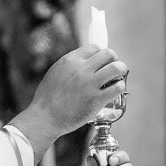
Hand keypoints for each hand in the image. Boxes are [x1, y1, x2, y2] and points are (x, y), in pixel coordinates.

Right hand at [9, 45, 126, 152]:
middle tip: (112, 69)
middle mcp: (81, 69)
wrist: (45, 118)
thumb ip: (71, 65)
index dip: (101, 54)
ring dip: (120, 71)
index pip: (94, 47)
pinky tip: (115, 90)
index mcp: (70, 60)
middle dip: (113, 60)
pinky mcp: (96, 100)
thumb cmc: (48, 98)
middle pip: (108, 54)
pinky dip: (120, 87)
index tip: (102, 62)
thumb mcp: (56, 72)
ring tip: (117, 77)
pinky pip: (117, 87)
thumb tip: (87, 60)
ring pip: (116, 68)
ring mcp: (89, 84)